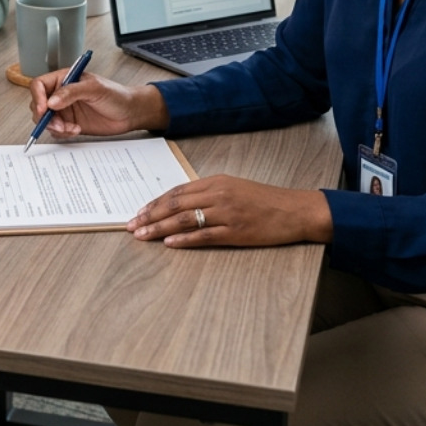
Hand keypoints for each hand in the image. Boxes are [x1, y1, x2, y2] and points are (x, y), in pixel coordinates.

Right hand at [27, 70, 167, 138]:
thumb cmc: (116, 95)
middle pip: (38, 104)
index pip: (40, 85)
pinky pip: (56, 131)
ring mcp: (64, 110)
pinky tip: (76, 130)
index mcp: (64, 79)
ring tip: (71, 128)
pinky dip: (63, 133)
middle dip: (45, 117)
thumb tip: (52, 101)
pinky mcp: (69, 124)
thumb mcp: (94, 88)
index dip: (38, 97)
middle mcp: (61, 94)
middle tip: (58, 125)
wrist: (130, 113)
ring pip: (45, 120)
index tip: (44, 109)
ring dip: (55, 127)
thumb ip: (72, 92)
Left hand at [127, 175, 332, 247]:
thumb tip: (182, 204)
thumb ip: (210, 193)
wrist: (295, 210)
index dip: (155, 203)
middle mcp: (218, 194)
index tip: (139, 212)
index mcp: (216, 182)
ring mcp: (226, 213)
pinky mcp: (236, 231)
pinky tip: (169, 243)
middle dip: (150, 215)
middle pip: (176, 205)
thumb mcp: (235, 188)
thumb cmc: (265, 200)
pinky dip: (184, 239)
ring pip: (185, 219)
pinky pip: (204, 235)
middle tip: (131, 225)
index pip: (177, 192)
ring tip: (143, 235)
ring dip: (160, 228)